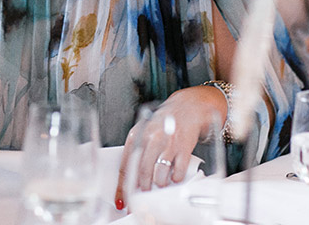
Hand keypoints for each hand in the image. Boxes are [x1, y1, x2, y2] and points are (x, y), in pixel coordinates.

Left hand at [114, 85, 227, 207]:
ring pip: (159, 173)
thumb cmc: (163, 123)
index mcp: (137, 135)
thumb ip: (136, 152)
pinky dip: (176, 178)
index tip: (122, 199)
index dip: (122, 185)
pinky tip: (175, 178)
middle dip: (142, 188)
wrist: (186, 108)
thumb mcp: (144, 132)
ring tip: (159, 184)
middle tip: (143, 195)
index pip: (125, 165)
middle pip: (142, 171)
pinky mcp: (183, 147)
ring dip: (159, 184)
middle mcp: (151, 138)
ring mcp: (167, 143)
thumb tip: (130, 178)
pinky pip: (178, 171)